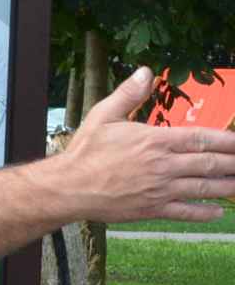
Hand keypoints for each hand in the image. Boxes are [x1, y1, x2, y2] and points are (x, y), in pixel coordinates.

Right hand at [58, 68, 234, 224]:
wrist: (66, 188)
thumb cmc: (84, 152)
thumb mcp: (103, 116)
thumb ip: (129, 94)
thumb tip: (146, 72)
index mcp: (155, 141)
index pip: (202, 138)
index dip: (227, 140)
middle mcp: (162, 165)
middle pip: (210, 164)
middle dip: (233, 163)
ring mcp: (159, 189)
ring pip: (203, 188)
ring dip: (227, 186)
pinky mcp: (150, 209)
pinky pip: (184, 212)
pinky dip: (204, 213)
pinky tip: (218, 211)